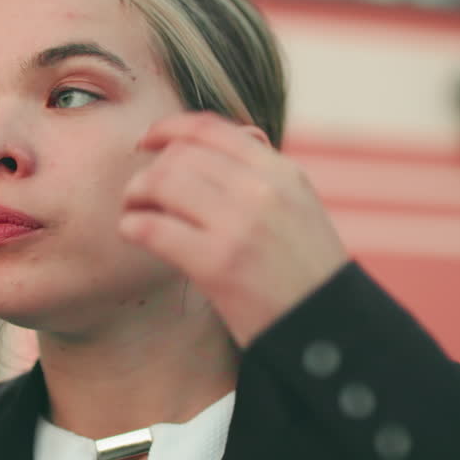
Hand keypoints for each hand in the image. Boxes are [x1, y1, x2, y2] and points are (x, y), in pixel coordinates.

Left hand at [119, 112, 348, 346]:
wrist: (326, 331)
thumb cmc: (304, 275)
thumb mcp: (299, 209)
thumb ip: (262, 177)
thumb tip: (216, 146)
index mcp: (282, 174)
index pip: (211, 129)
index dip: (169, 129)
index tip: (147, 140)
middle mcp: (263, 191)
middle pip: (180, 156)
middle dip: (149, 171)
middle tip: (138, 194)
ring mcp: (240, 226)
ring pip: (162, 183)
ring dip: (135, 196)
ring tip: (135, 213)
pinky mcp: (218, 265)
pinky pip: (153, 228)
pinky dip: (133, 226)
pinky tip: (134, 233)